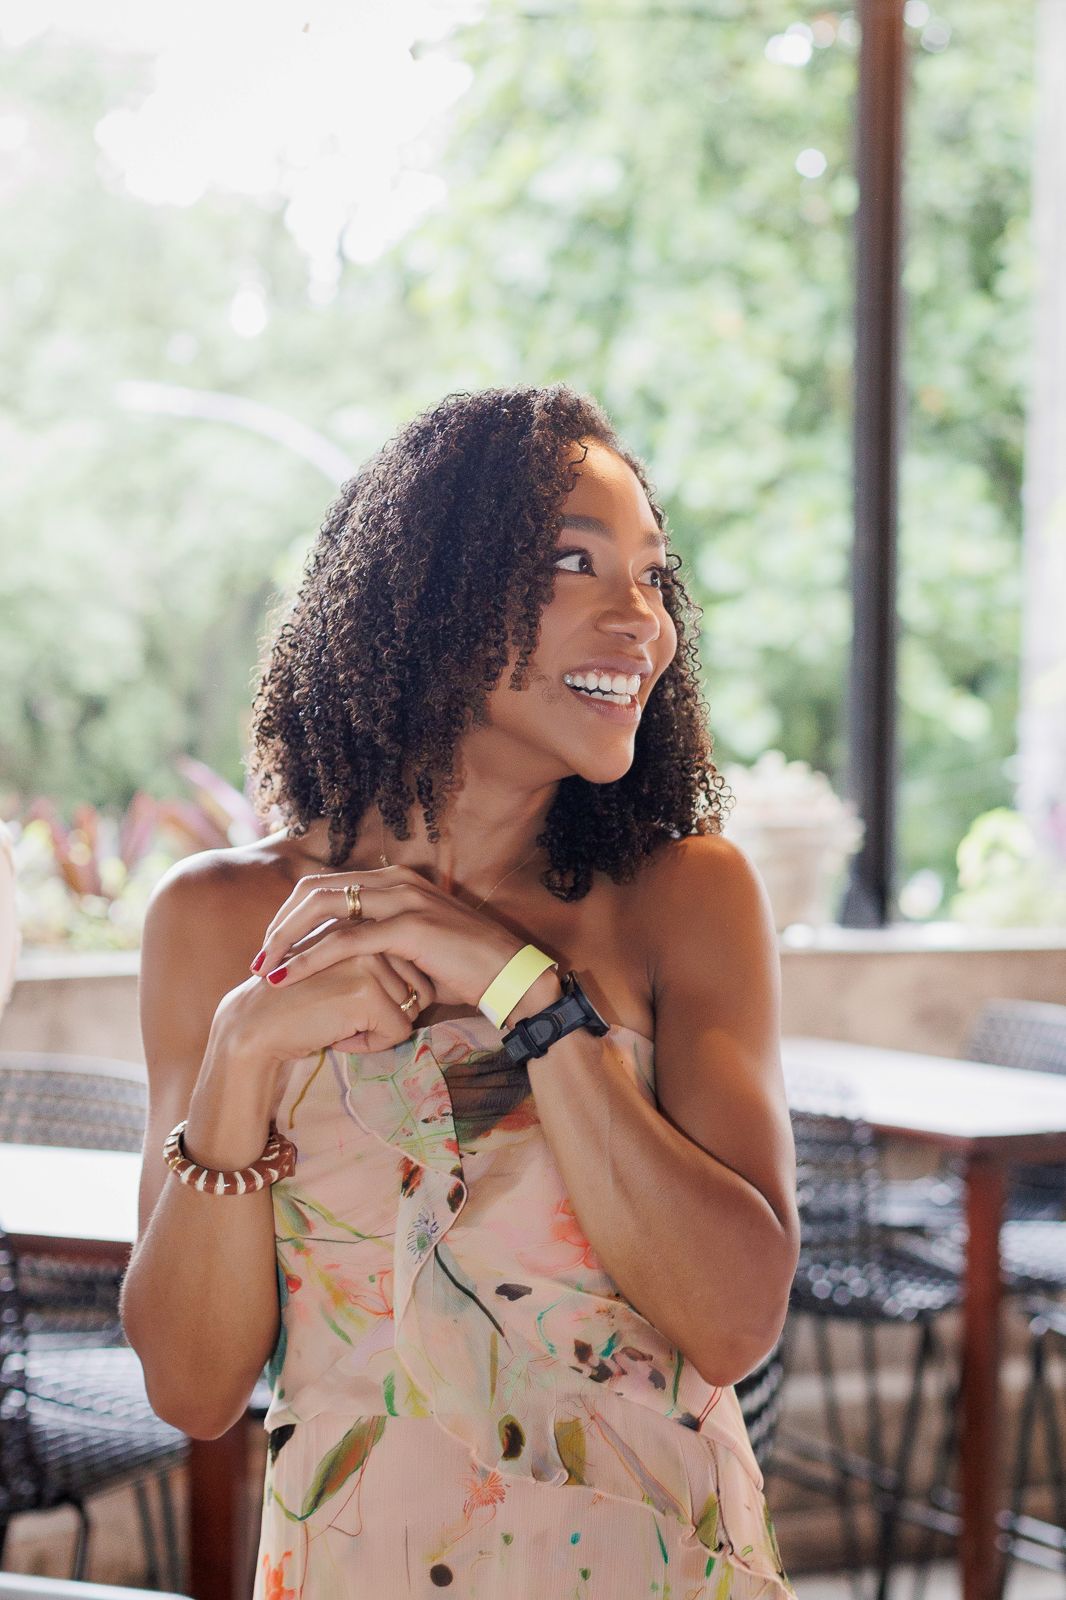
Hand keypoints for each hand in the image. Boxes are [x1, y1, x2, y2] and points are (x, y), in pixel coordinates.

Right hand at [217, 947, 436, 1066]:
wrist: (256, 1024)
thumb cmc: (300, 1000)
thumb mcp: (342, 966)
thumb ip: (376, 957)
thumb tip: (424, 981)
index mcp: (366, 919)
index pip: (415, 967)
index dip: (392, 996)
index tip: (351, 1000)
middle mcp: (371, 932)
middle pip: (419, 987)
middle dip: (389, 1012)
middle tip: (343, 1012)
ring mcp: (370, 958)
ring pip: (413, 1010)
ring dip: (379, 1029)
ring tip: (338, 1021)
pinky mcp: (367, 990)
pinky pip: (399, 1030)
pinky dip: (372, 1045)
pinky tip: (338, 1036)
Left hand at [251, 866, 528, 1011]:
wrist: (511, 977)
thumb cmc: (466, 970)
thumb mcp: (417, 946)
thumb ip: (382, 942)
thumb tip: (348, 958)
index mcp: (396, 879)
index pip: (326, 885)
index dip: (291, 915)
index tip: (273, 948)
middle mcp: (396, 880)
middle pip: (314, 889)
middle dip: (279, 924)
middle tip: (260, 958)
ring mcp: (403, 900)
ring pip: (322, 908)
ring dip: (285, 939)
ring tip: (265, 968)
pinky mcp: (409, 928)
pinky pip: (344, 941)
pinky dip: (309, 958)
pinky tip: (288, 976)